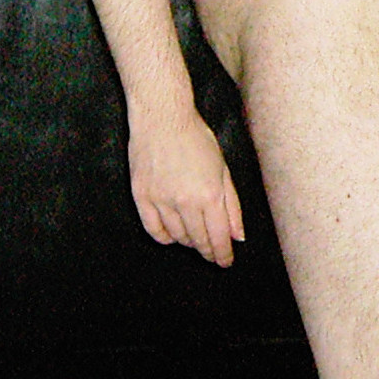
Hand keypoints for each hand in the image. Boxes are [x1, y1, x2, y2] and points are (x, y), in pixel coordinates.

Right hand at [128, 108, 246, 266]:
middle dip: (208, 251)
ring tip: (195, 236)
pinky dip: (165, 237)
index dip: (222, 254)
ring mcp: (161, 201)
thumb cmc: (196, 138)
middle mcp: (185, 202)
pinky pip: (154, 230)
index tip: (225, 261)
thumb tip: (237, 236)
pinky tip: (173, 234)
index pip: (218, 238)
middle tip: (212, 254)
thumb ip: (232, 205)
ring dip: (188, 241)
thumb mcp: (223, 169)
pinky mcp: (141, 197)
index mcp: (209, 195)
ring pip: (177, 237)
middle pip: (198, 241)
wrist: (162, 118)